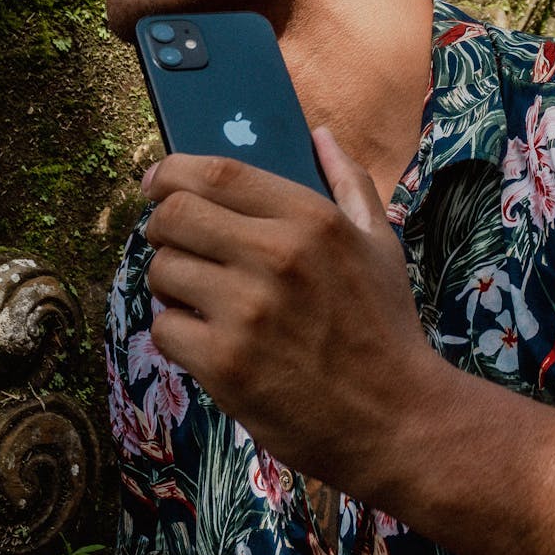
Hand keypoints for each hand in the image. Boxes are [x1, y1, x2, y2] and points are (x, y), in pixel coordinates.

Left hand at [143, 128, 430, 493]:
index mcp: (310, 219)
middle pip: (174, 214)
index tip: (156, 180)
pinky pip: (164, 328)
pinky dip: (177, 333)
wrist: (398, 420)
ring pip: (162, 270)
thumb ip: (348, 181)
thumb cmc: (386, 327)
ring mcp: (247, 311)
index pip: (216, 172)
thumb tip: (319, 135)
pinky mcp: (225, 363)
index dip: (171, 170)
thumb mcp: (379, 242)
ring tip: (197, 297)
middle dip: (161, 225)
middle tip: (175, 244)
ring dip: (170, 282)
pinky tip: (207, 341)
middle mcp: (275, 255)